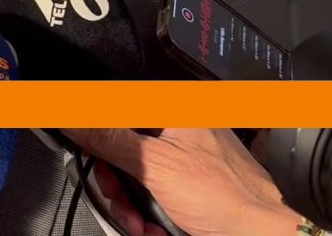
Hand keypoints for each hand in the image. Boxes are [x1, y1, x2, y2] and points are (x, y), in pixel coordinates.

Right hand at [63, 128, 294, 235]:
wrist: (260, 235)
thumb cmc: (224, 196)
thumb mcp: (154, 165)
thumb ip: (107, 137)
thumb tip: (70, 113)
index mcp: (174, 107)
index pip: (115, 111)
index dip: (96, 141)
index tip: (86, 161)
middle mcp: (180, 127)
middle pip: (123, 150)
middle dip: (119, 188)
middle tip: (124, 207)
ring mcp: (185, 157)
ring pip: (136, 177)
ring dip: (133, 209)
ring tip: (145, 228)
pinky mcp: (188, 184)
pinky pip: (154, 193)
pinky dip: (150, 214)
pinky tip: (158, 229)